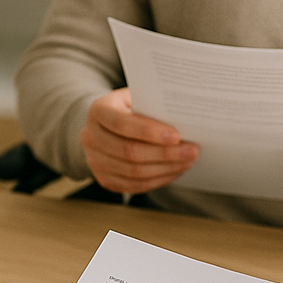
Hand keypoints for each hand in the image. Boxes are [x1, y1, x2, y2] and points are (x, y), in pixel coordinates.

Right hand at [80, 88, 198, 193]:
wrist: (106, 124)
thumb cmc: (129, 107)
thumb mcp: (137, 97)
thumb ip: (153, 105)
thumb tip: (185, 120)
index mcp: (98, 111)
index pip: (123, 124)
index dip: (150, 132)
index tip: (177, 136)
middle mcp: (90, 137)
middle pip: (129, 152)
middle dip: (165, 153)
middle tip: (192, 151)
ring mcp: (95, 161)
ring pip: (133, 172)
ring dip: (165, 169)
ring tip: (187, 161)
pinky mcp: (104, 179)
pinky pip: (134, 186)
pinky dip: (158, 180)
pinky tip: (175, 171)